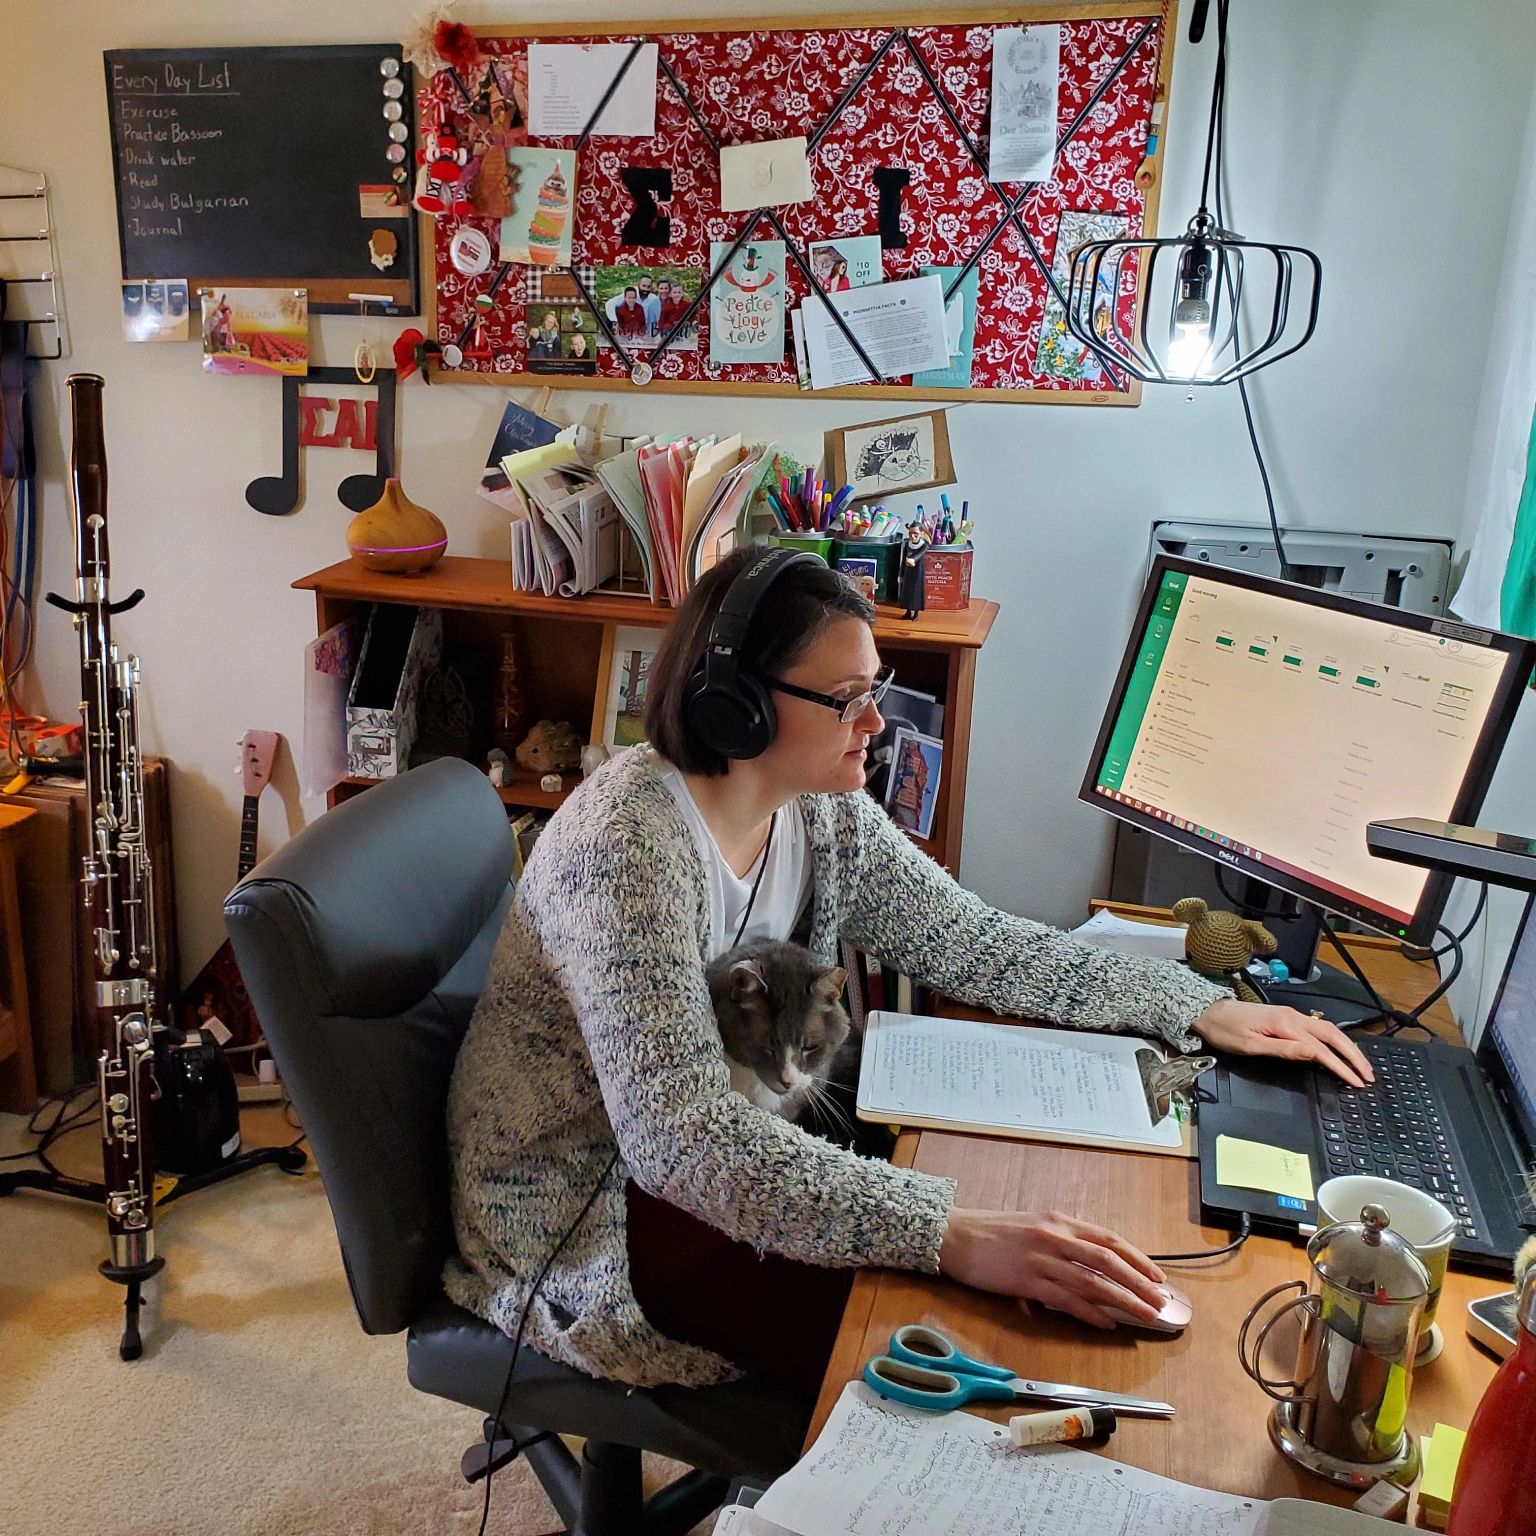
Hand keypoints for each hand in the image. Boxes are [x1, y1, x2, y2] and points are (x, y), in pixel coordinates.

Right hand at [939, 1206, 1165, 1329]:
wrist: (955, 1236)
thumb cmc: (992, 1232)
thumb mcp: (1033, 1225)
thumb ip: (1062, 1240)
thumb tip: (1093, 1263)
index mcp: (1059, 1221)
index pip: (1108, 1239)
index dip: (1137, 1258)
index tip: (1157, 1276)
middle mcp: (1055, 1236)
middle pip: (1108, 1261)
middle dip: (1140, 1283)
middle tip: (1161, 1301)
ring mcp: (1042, 1259)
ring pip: (1094, 1282)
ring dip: (1124, 1301)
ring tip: (1145, 1315)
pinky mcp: (1028, 1281)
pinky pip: (1068, 1300)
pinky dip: (1091, 1314)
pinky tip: (1108, 1324)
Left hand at [1193, 997, 1373, 1088]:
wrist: (1209, 1011)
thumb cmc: (1226, 1031)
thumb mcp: (1251, 1046)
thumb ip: (1284, 1050)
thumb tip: (1314, 1054)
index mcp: (1285, 1025)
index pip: (1321, 1049)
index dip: (1340, 1067)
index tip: (1356, 1082)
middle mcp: (1293, 1017)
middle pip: (1332, 1035)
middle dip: (1353, 1056)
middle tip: (1369, 1075)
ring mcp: (1291, 1015)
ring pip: (1328, 1030)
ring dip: (1347, 1047)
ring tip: (1360, 1065)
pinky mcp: (1287, 1017)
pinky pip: (1318, 1028)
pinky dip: (1334, 1040)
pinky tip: (1339, 1050)